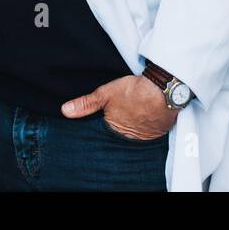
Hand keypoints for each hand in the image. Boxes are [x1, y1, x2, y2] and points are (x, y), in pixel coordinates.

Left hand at [61, 74, 177, 139]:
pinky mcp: (160, 131)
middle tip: (123, 118)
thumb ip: (85, 104)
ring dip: (135, 129)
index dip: (106, 126)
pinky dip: (148, 126)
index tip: (106, 121)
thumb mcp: (105, 94)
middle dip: (120, 130)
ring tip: (134, 117)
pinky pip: (151, 131)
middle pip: (121, 137)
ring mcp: (147, 136)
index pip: (106, 134)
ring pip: (137, 135)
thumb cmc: (133, 91)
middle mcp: (130, 138)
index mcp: (115, 131)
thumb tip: (65, 111)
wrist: (163, 90)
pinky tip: (147, 117)